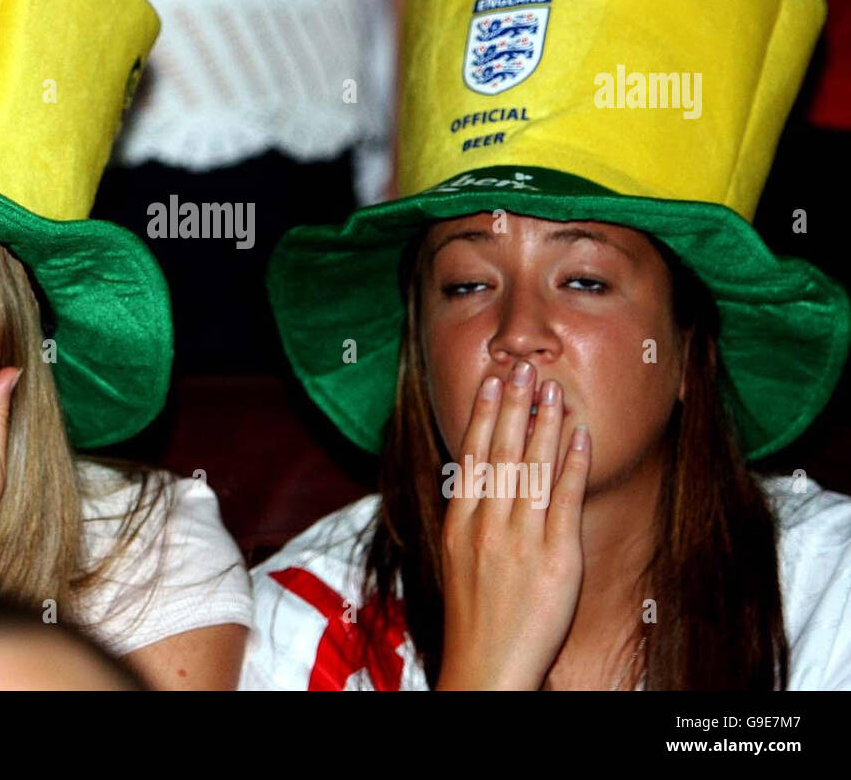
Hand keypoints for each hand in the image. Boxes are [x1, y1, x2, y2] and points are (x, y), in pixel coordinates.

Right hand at [435, 361, 590, 689]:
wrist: (486, 667)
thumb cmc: (474, 616)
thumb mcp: (457, 557)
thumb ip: (469, 515)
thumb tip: (476, 475)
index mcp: (460, 521)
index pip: (472, 454)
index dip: (483, 414)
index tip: (491, 382)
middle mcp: (488, 524)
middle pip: (502, 452)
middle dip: (514, 406)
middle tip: (523, 369)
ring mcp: (521, 539)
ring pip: (533, 468)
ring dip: (545, 424)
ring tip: (554, 389)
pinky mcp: (556, 559)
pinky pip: (565, 501)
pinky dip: (572, 465)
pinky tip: (579, 437)